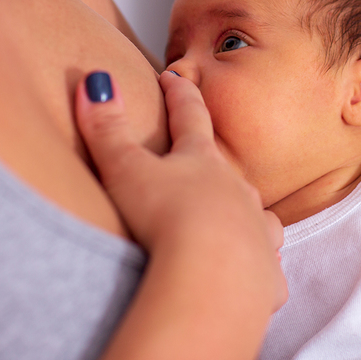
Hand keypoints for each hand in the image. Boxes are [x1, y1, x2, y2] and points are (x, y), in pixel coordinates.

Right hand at [76, 70, 286, 309]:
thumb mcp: (126, 170)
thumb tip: (94, 81)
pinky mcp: (264, 277)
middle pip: (227, 170)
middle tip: (202, 159)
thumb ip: (107, 129)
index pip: (189, 116)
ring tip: (233, 220)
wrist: (213, 282)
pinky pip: (266, 269)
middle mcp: (238, 192)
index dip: (180, 95)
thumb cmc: (168, 219)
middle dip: (213, 164)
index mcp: (203, 162)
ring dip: (244, 214)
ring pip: (258, 216)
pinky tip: (249, 275)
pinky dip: (257, 267)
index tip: (173, 78)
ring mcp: (257, 233)